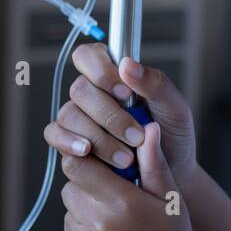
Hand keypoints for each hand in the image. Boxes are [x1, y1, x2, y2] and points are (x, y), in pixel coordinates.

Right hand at [43, 42, 199, 193]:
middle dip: (109, 115)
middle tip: (137, 136)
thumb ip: (155, 84)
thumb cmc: (171, 136)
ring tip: (126, 158)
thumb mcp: (175, 108)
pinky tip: (87, 152)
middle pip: (80, 89)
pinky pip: (55, 135)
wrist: (170, 174)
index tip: (126, 93)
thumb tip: (127, 64)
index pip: (89, 56)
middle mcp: (92, 95)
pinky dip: (70, 143)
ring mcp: (78, 119)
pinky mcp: (69, 143)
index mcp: (115, 78)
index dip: (102, 71)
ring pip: (69, 115)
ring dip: (98, 136)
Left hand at [59, 122, 212, 230]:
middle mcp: (100, 226)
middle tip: (115, 202)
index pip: (78, 166)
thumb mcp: (170, 201)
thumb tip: (148, 128)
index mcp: (123, 204)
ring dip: (85, 216)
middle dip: (88, 190)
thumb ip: (154, 164)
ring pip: (69, 216)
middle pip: (71, 190)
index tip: (99, 166)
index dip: (87, 162)